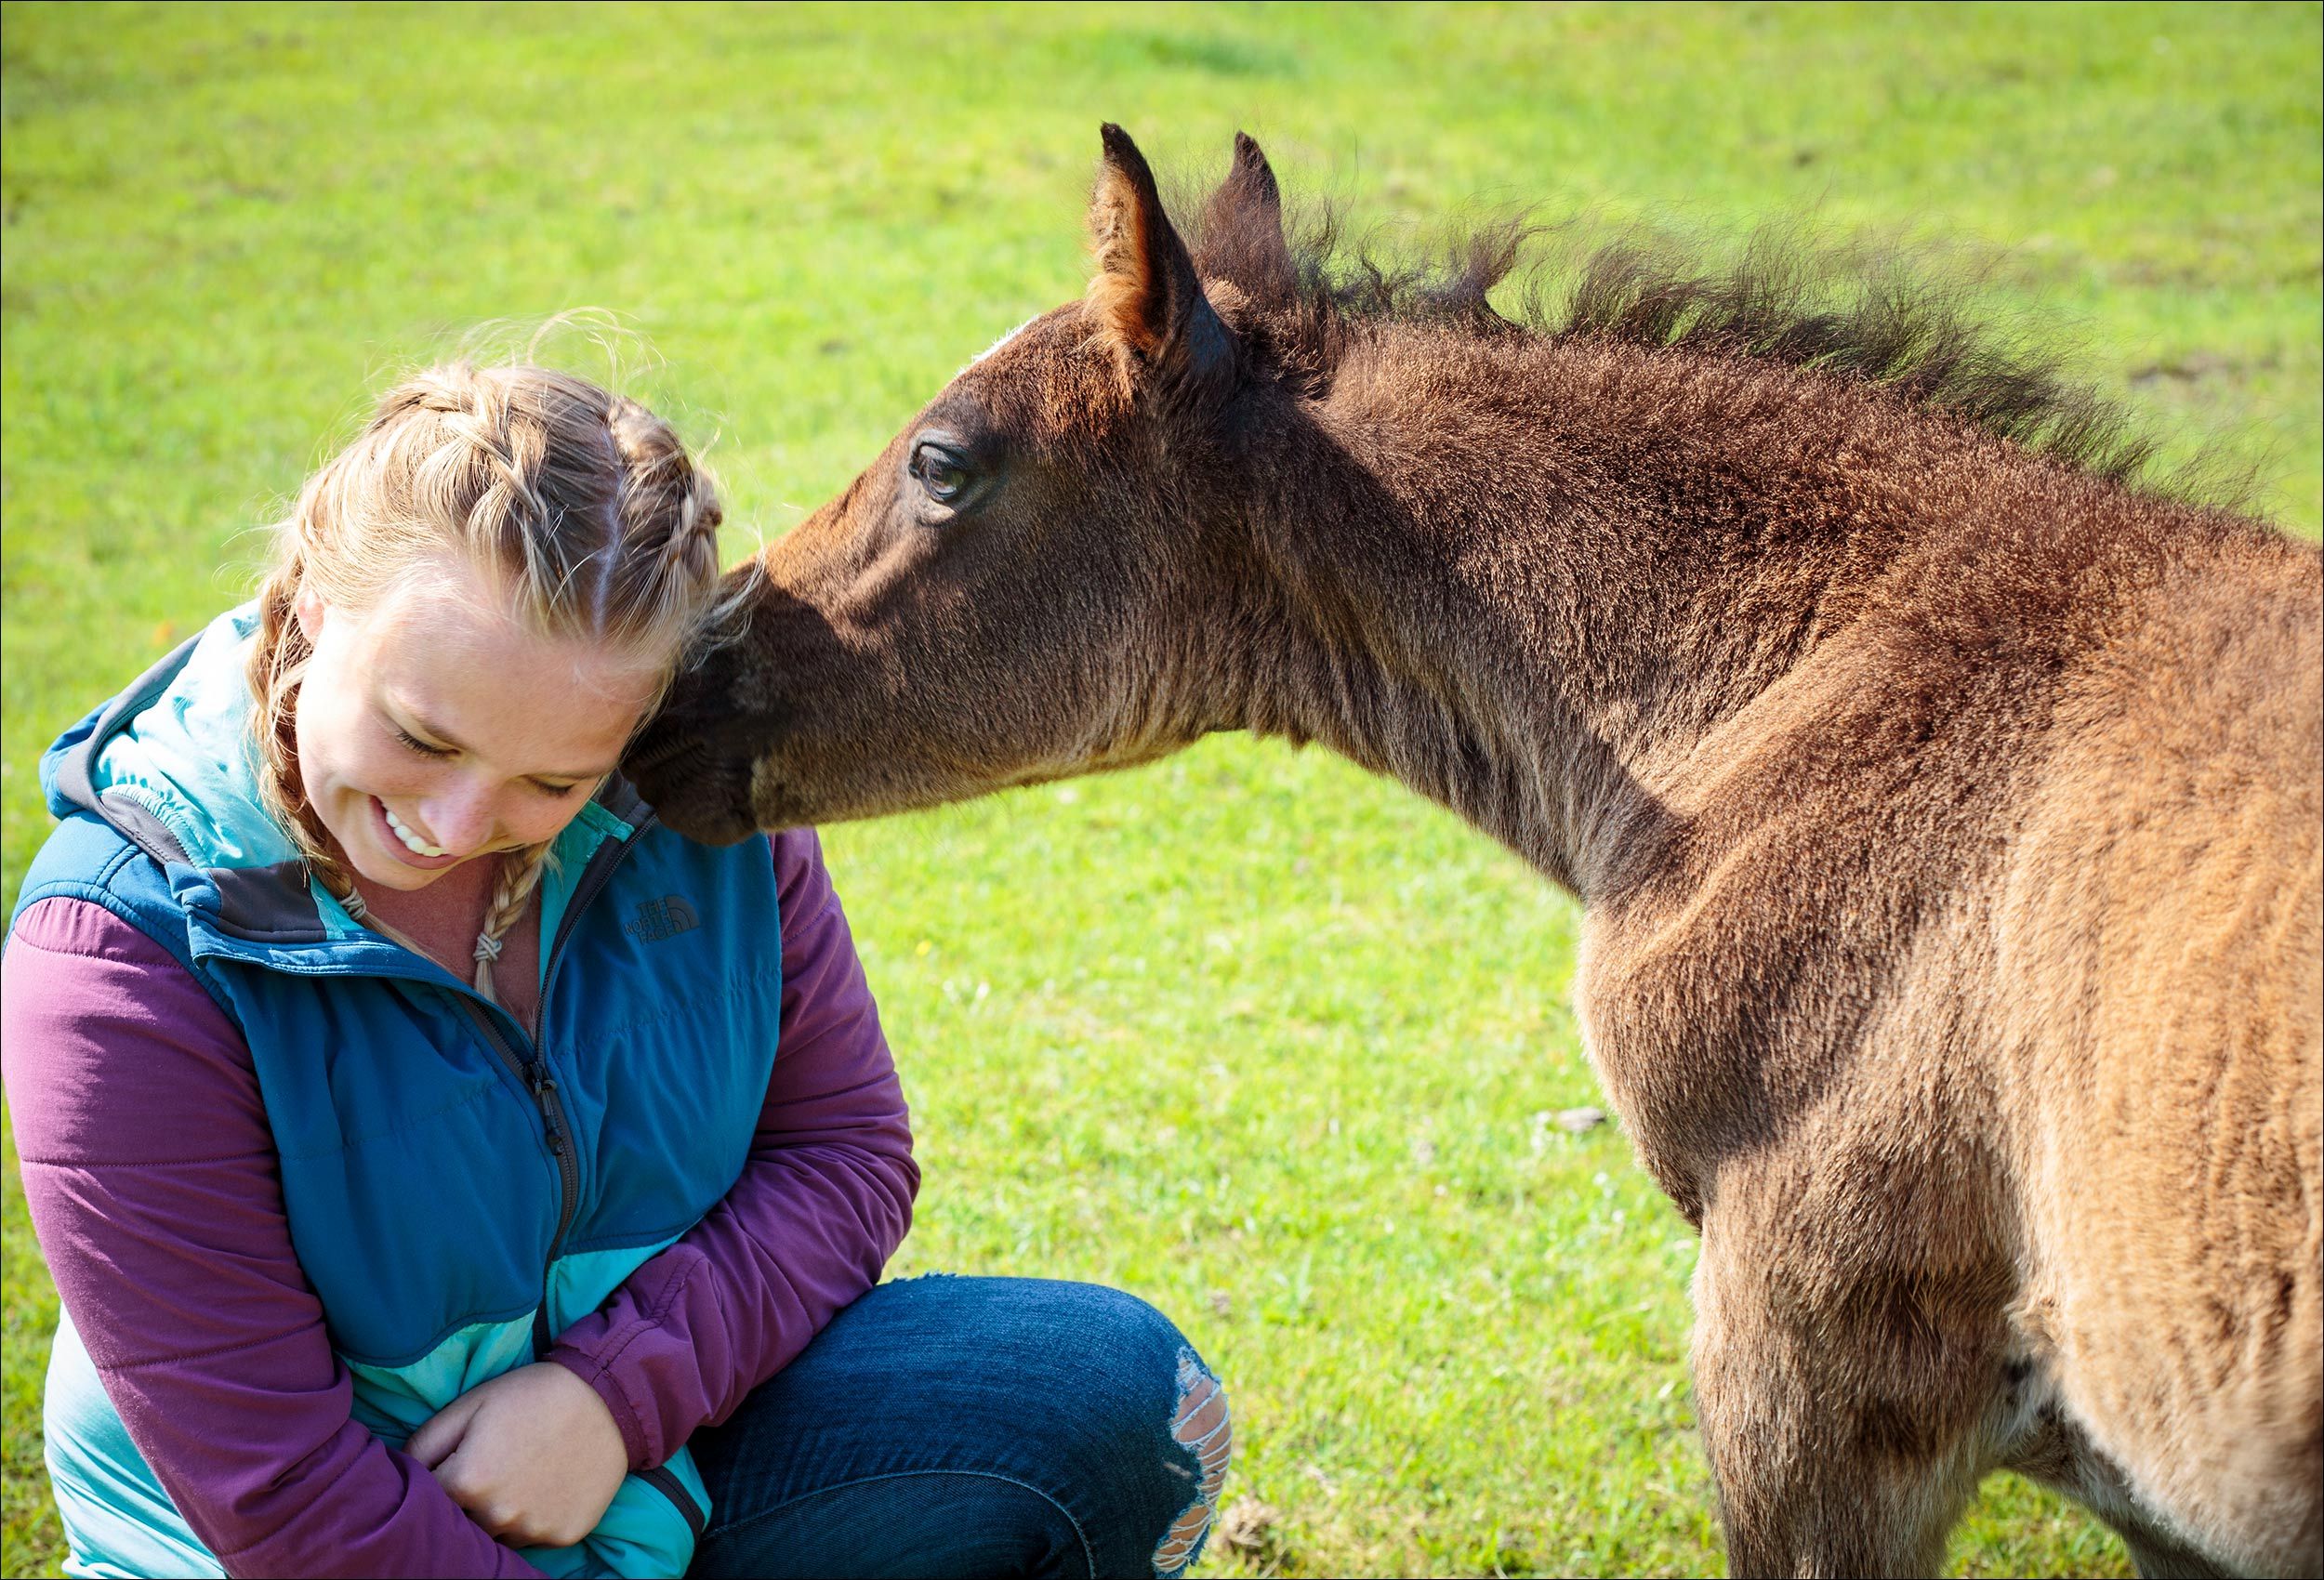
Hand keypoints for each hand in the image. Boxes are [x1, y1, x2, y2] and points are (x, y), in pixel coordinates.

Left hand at [407, 1362, 628, 1548]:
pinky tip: (546, 1486)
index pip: (429, 1500)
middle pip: (463, 1523)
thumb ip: (424, 1443)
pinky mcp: (563, 1535)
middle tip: (493, 1466)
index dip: (440, 1479)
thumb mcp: (470, 1404)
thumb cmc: (532, 1395)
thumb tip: (398, 1473)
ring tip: (519, 1476)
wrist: (609, 1398)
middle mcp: (497, 1516)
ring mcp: (532, 1530)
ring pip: (497, 1535)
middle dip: (469, 1500)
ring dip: (499, 1515)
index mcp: (467, 1482)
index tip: (457, 1462)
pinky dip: (534, 1519)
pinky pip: (534, 1537)